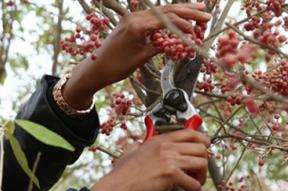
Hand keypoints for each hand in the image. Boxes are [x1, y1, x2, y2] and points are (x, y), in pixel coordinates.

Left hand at [63, 3, 211, 109]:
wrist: (96, 69)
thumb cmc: (116, 67)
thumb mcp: (141, 58)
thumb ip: (160, 47)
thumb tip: (178, 43)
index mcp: (136, 25)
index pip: (166, 20)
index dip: (184, 24)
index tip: (197, 30)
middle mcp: (134, 17)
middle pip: (166, 10)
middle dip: (188, 11)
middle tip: (206, 14)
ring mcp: (131, 18)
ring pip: (160, 11)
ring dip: (180, 11)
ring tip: (199, 10)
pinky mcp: (130, 22)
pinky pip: (153, 17)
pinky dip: (168, 18)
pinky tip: (179, 18)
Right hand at [90, 129, 209, 190]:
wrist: (116, 188)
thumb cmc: (122, 175)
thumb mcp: (131, 152)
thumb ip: (140, 147)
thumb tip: (141, 146)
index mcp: (158, 140)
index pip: (191, 132)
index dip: (202, 142)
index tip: (203, 152)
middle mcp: (166, 146)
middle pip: (201, 148)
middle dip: (204, 162)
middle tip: (198, 173)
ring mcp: (169, 159)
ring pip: (202, 164)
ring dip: (202, 177)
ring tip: (195, 186)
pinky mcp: (171, 175)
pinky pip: (194, 184)